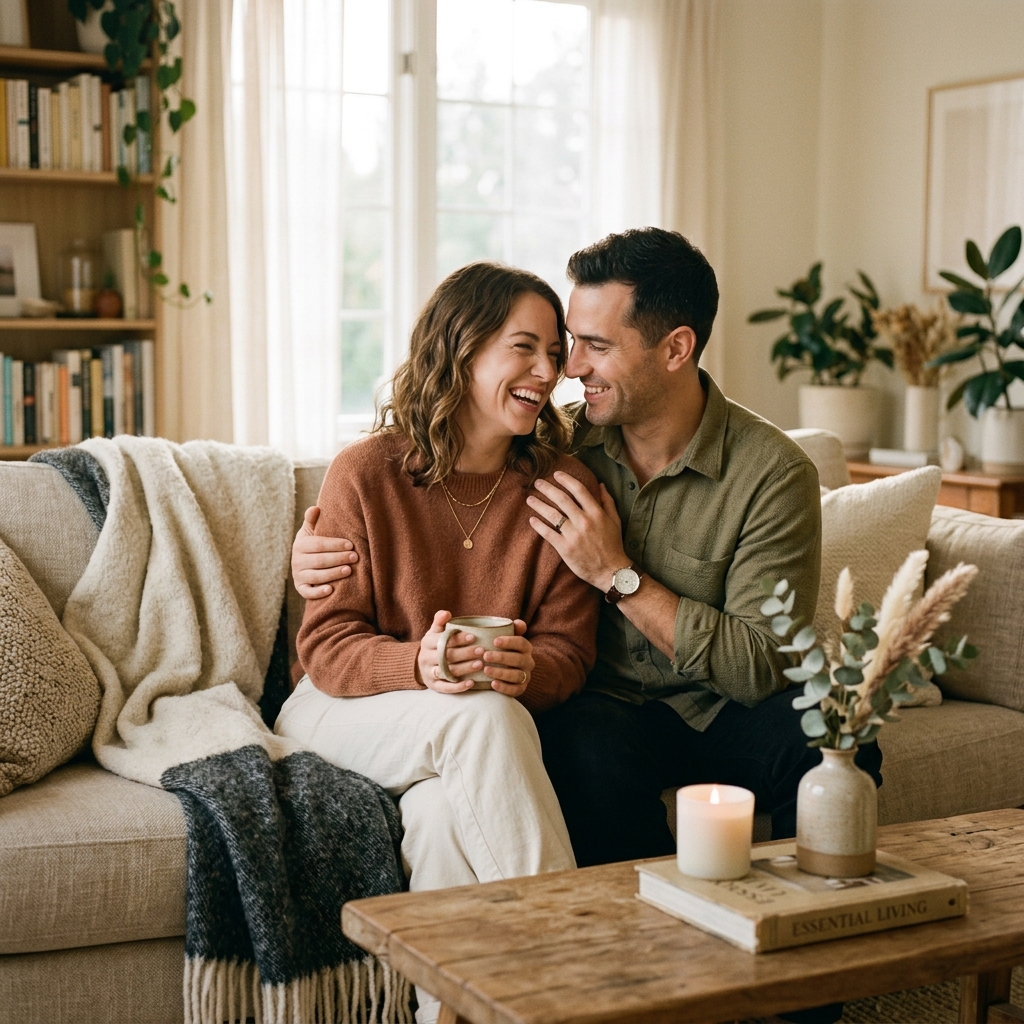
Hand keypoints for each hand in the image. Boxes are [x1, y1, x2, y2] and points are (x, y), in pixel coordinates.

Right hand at [292, 506, 358, 598]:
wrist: (304, 563)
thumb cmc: (313, 544)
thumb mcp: (311, 531)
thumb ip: (312, 520)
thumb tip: (316, 508)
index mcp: (300, 544)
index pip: (318, 544)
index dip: (335, 545)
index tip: (351, 545)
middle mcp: (296, 560)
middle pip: (319, 560)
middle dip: (338, 558)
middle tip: (355, 557)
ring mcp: (298, 575)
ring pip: (316, 576)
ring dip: (333, 574)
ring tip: (349, 570)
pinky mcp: (301, 588)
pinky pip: (308, 592)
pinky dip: (318, 592)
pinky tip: (331, 590)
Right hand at [416, 610, 486, 693]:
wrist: (422, 664)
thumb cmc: (435, 645)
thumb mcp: (434, 631)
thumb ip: (440, 621)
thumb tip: (446, 613)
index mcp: (427, 642)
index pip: (442, 640)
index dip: (458, 638)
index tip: (473, 637)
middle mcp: (425, 658)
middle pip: (446, 656)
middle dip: (465, 653)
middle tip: (482, 650)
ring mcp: (429, 673)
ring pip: (447, 671)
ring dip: (464, 668)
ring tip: (480, 664)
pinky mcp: (433, 686)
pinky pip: (445, 688)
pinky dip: (458, 687)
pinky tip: (472, 683)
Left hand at [483, 619, 532, 697]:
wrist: (505, 670)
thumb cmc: (502, 650)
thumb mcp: (505, 639)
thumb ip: (510, 629)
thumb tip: (517, 622)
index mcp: (526, 648)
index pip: (521, 643)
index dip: (509, 642)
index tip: (494, 641)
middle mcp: (528, 662)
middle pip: (518, 659)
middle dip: (502, 657)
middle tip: (485, 656)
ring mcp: (525, 676)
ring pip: (516, 675)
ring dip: (501, 672)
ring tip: (486, 670)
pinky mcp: (520, 689)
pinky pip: (515, 690)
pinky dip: (504, 687)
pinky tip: (492, 684)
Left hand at [527, 474, 627, 591]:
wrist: (611, 571)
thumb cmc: (613, 545)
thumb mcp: (615, 521)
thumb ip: (608, 502)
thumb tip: (601, 484)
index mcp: (596, 513)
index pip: (579, 489)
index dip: (566, 479)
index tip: (556, 474)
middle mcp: (584, 521)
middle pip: (562, 499)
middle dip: (547, 488)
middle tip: (537, 482)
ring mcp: (573, 535)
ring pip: (552, 515)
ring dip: (539, 505)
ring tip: (529, 499)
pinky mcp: (565, 548)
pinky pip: (548, 533)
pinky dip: (538, 526)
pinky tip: (531, 520)